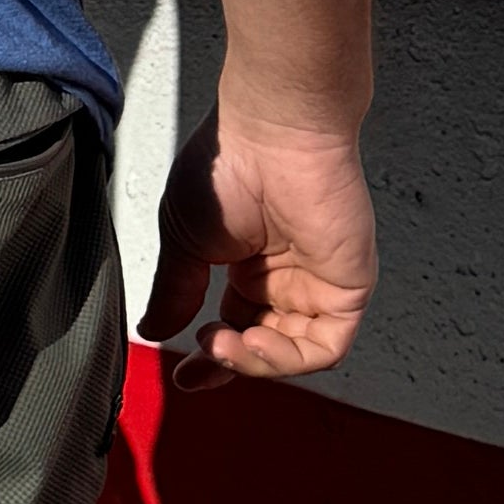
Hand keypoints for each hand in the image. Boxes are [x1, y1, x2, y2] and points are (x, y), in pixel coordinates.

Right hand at [142, 104, 373, 383]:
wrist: (272, 132)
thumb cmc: (229, 161)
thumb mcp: (184, 239)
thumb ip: (175, 291)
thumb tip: (155, 330)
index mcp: (250, 261)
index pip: (235, 325)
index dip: (210, 357)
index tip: (183, 372)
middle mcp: (288, 274)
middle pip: (265, 343)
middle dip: (230, 363)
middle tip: (200, 363)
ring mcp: (319, 281)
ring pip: (294, 351)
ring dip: (255, 361)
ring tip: (221, 344)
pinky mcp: (348, 285)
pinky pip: (326, 344)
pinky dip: (288, 356)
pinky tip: (253, 339)